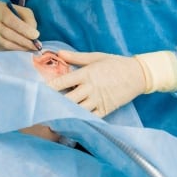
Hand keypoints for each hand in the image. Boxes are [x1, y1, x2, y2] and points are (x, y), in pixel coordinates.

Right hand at [0, 1, 39, 50]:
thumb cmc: (10, 12)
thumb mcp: (21, 10)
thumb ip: (29, 19)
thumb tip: (34, 34)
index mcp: (1, 12)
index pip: (11, 21)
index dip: (24, 29)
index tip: (36, 35)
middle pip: (8, 34)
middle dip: (24, 41)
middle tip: (36, 46)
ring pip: (5, 44)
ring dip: (20, 48)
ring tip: (31, 49)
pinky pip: (4, 50)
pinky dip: (15, 51)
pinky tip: (24, 50)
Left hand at [48, 50, 176, 116]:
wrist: (138, 74)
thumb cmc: (115, 63)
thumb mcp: (96, 57)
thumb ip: (76, 57)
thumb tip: (58, 53)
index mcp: (86, 74)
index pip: (62, 82)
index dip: (49, 87)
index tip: (38, 91)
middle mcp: (90, 88)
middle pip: (68, 99)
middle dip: (54, 103)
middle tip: (40, 107)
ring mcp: (98, 100)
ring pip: (78, 110)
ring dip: (65, 113)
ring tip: (51, 117)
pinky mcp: (106, 109)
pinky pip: (90, 118)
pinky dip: (80, 120)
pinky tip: (70, 123)